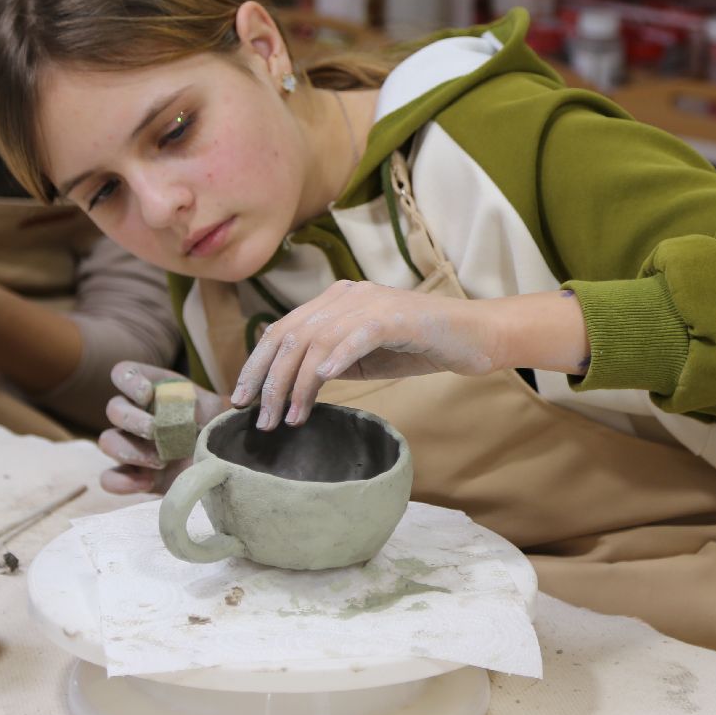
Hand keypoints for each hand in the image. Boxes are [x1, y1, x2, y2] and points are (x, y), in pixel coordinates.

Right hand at [98, 361, 229, 493]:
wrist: (223, 462)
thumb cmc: (217, 428)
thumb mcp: (215, 410)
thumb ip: (203, 402)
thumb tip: (201, 406)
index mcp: (154, 390)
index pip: (124, 373)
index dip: (129, 381)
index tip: (146, 393)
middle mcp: (136, 414)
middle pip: (114, 409)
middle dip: (134, 420)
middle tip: (156, 431)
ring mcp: (131, 445)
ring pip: (107, 441)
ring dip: (130, 450)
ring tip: (161, 460)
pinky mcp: (133, 475)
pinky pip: (109, 478)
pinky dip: (122, 482)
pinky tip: (147, 482)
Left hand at [232, 280, 499, 431]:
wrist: (474, 336)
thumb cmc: (421, 346)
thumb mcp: (364, 356)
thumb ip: (329, 360)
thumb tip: (289, 387)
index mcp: (335, 301)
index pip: (280, 331)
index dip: (256, 366)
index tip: (241, 401)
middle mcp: (347, 295)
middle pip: (291, 336)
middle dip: (270, 381)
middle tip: (261, 419)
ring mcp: (372, 302)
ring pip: (318, 341)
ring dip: (298, 383)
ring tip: (290, 418)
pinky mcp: (397, 316)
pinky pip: (358, 335)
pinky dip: (337, 357)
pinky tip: (322, 381)